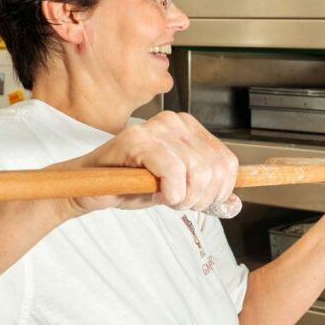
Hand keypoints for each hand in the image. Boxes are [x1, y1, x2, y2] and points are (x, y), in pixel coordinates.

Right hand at [51, 111, 239, 217]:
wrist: (90, 187)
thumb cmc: (131, 184)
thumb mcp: (177, 188)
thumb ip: (204, 191)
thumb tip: (233, 202)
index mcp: (189, 128)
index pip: (227, 162)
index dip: (219, 192)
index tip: (198, 202)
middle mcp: (175, 121)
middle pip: (214, 170)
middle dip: (199, 198)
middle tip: (177, 202)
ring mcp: (156, 128)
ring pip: (197, 171)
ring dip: (183, 197)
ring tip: (164, 197)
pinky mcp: (137, 140)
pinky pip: (173, 171)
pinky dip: (171, 192)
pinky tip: (157, 194)